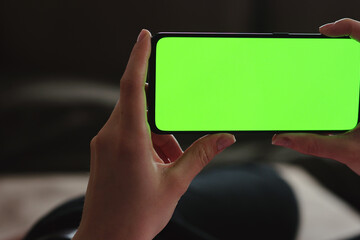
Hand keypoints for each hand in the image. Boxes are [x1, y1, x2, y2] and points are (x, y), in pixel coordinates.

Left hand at [73, 30, 235, 239]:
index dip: (139, 57)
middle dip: (164, 125)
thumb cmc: (136, 216)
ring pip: (136, 123)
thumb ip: (201, 154)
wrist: (106, 239)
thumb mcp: (175, 183)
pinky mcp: (102, 151)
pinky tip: (153, 169)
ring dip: (157, 138)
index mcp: (128, 139)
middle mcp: (110, 136)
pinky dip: (145, 144)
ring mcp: (103, 143)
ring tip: (165, 168)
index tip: (145, 37)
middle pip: (141, 108)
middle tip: (174, 153)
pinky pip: (126, 134)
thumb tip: (226, 137)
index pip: (132, 86)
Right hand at [272, 19, 359, 239]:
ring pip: (358, 63)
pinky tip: (323, 89)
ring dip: (338, 62)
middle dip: (337, 43)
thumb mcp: (346, 152)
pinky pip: (356, 79)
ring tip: (314, 66)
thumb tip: (280, 138)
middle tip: (313, 46)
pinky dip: (339, 78)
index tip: (325, 31)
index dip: (351, 28)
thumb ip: (311, 144)